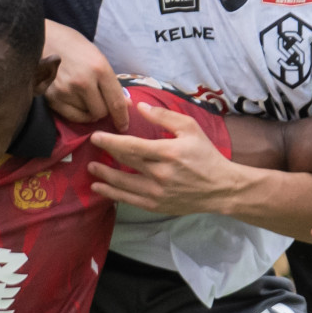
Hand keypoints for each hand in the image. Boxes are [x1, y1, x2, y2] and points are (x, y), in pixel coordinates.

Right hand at [41, 21, 127, 128]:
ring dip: (88, 110)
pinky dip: (77, 113)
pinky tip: (74, 101)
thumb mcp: (98, 57)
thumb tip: (126, 104)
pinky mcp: (52, 97)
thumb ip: (111, 82)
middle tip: (99, 101)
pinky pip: (72, 117)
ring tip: (82, 95)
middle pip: (101, 112)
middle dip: (103, 110)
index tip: (124, 125)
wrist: (45, 38)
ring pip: (87, 115)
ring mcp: (66, 91)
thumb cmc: (75, 46)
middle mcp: (83, 81)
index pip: (116, 102)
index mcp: (99, 68)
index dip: (122, 118)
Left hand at [84, 101, 247, 213]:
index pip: (132, 146)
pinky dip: (113, 194)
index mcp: (168, 152)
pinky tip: (101, 188)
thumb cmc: (205, 155)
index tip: (96, 137)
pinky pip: (129, 200)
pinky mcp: (156, 205)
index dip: (111, 142)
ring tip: (91, 169)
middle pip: (125, 163)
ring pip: (123, 185)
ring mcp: (157, 192)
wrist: (221, 188)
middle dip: (105, 156)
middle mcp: (160, 174)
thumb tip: (139, 107)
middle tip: (90, 150)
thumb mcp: (190, 128)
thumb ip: (164, 117)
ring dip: (104, 177)